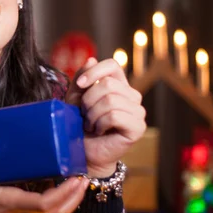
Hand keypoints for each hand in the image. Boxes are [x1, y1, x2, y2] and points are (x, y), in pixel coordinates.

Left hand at [65, 58, 146, 177]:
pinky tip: (99, 131)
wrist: (82, 152)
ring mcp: (138, 112)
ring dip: (92, 114)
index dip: (94, 73)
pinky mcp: (138, 127)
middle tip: (84, 115)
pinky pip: (115, 116)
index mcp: (119, 85)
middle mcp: (132, 96)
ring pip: (111, 100)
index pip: (112, 65)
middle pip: (108, 85)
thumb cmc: (78, 125)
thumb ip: (82, 80)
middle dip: (88, 101)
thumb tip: (91, 60)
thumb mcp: (75, 99)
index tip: (79, 85)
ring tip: (91, 124)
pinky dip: (100, 124)